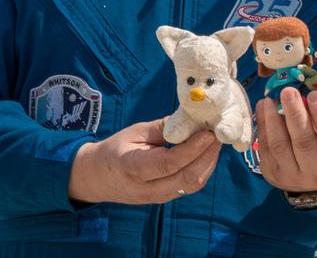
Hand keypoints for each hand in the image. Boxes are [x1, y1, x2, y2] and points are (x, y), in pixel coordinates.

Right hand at [68, 118, 220, 203]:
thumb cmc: (115, 149)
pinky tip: (206, 152)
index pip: (169, 163)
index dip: (193, 148)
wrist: (97, 178)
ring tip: (215, 141)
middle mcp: (147, 189)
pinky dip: (202, 168)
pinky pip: (189, 186)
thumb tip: (192, 118)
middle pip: (187, 178)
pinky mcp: (165, 198)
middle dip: (208, 156)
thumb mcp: (134, 132)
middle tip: (219, 134)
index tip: (208, 132)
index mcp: (133, 169)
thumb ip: (163, 128)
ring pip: (192, 184)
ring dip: (208, 162)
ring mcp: (157, 198)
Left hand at [254, 86, 316, 191]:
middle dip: (295, 113)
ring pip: (279, 145)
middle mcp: (314, 174)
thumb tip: (303, 93)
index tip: (314, 94)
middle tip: (288, 91)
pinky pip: (264, 147)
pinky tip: (263, 107)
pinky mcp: (271, 173)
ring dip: (273, 118)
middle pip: (303, 142)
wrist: (305, 179)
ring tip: (270, 99)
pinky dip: (263, 125)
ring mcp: (290, 176)